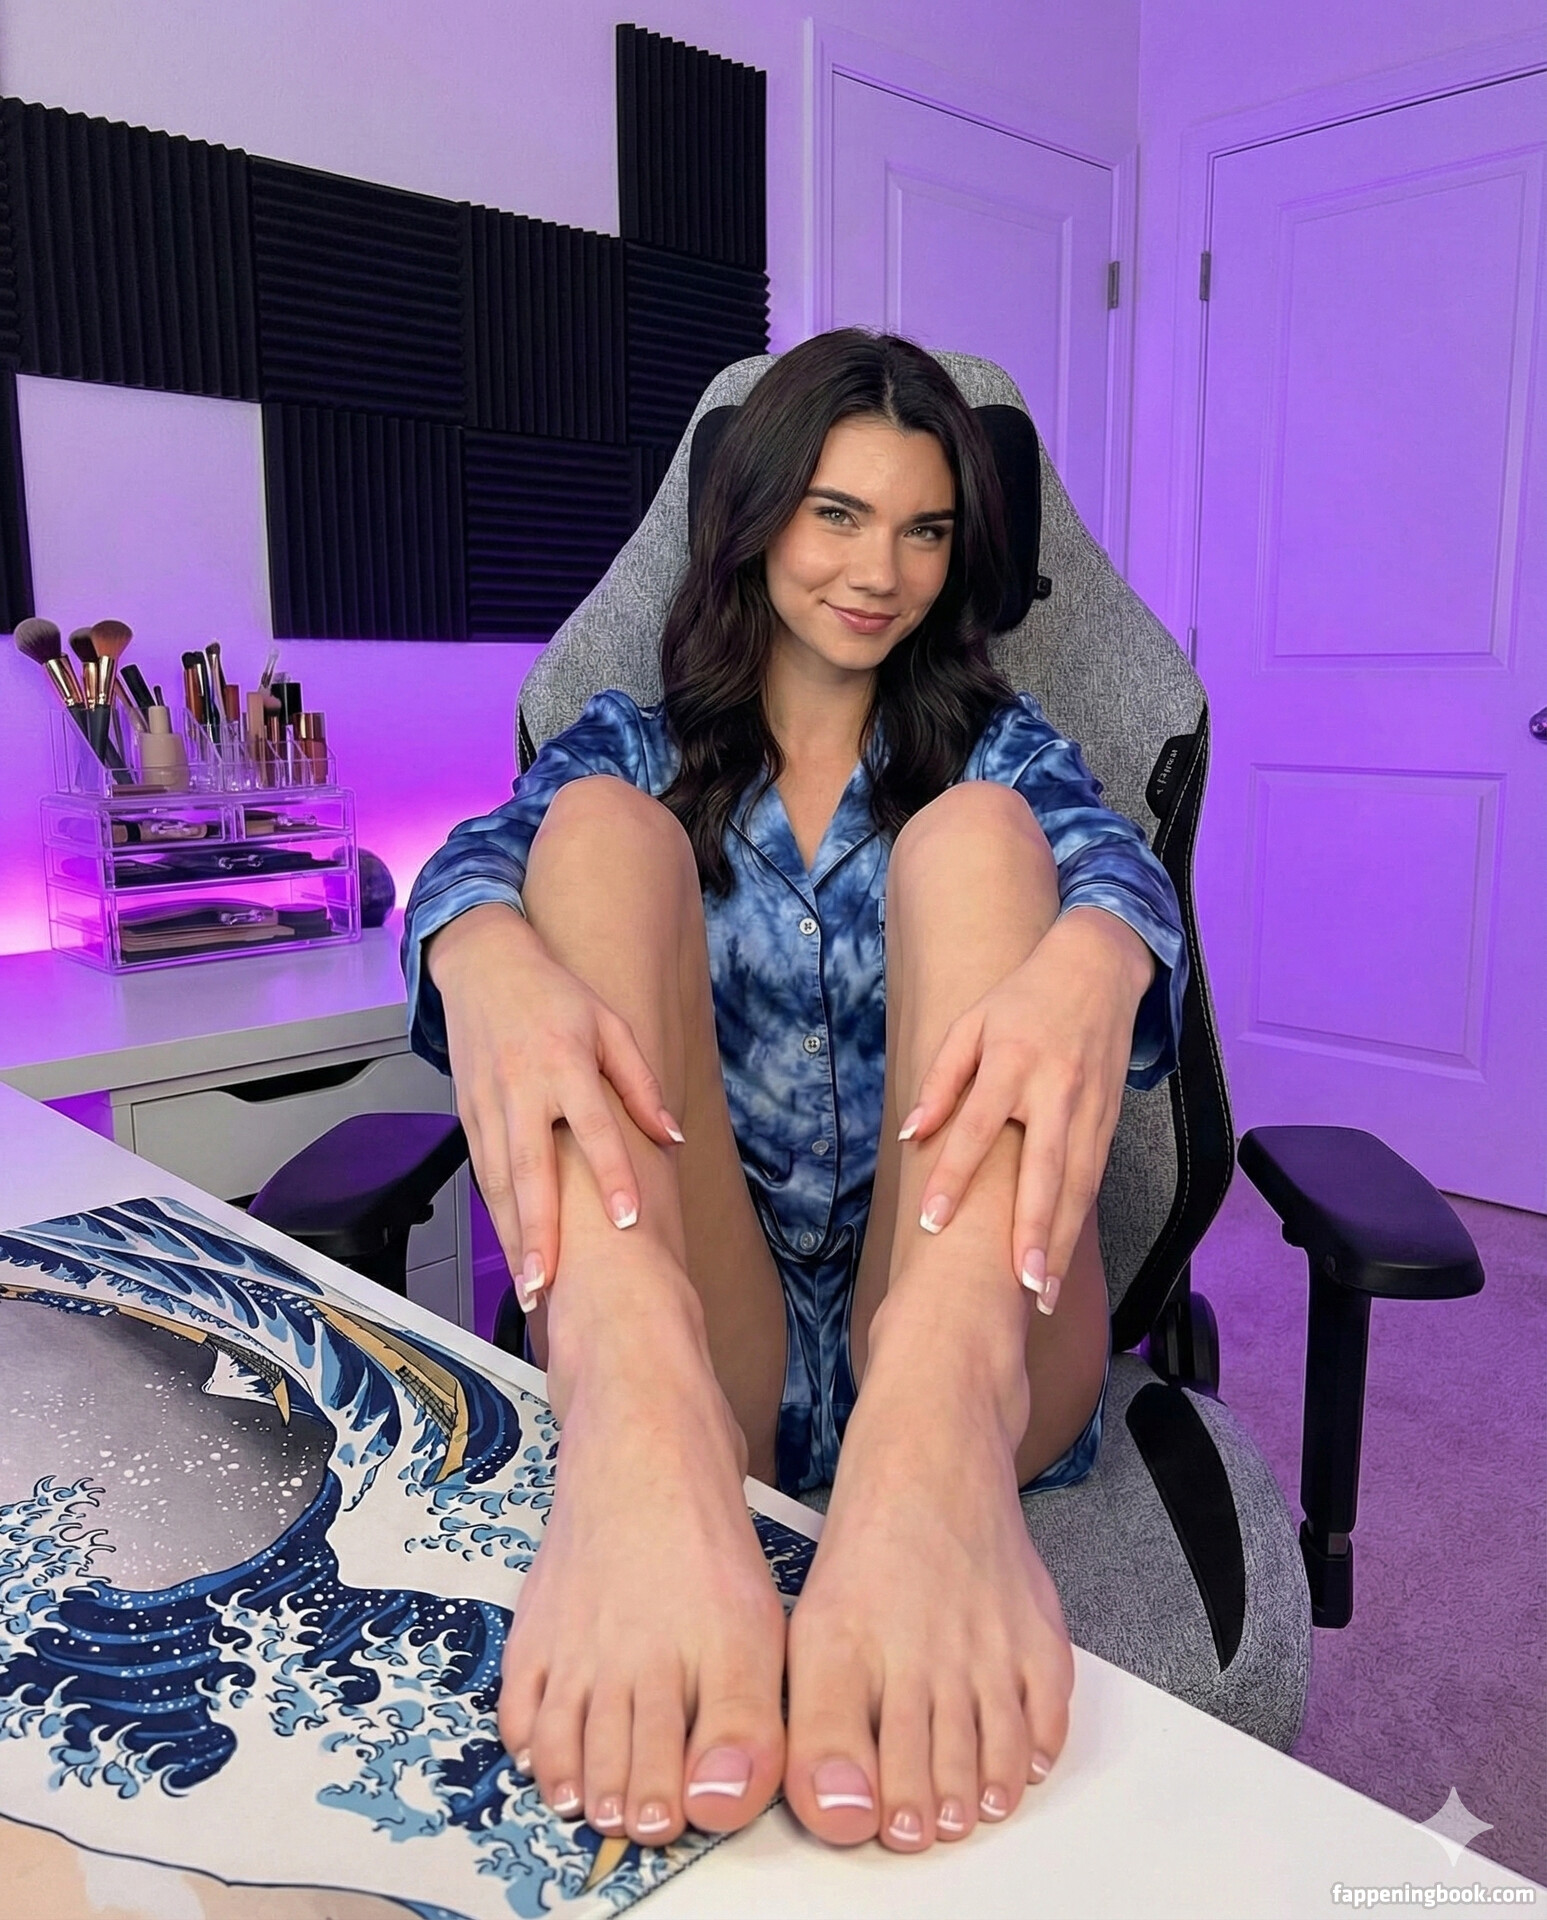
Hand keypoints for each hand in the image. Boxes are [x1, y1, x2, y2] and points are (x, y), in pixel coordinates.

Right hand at [427, 904, 682, 1309]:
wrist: (482, 965)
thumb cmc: (554, 995)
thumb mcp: (609, 1024)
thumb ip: (640, 1084)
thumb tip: (672, 1137)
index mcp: (563, 1063)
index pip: (593, 1127)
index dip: (612, 1174)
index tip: (626, 1221)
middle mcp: (522, 1088)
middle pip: (530, 1170)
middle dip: (538, 1232)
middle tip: (548, 1285)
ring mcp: (487, 1104)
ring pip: (499, 1182)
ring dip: (513, 1236)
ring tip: (531, 1287)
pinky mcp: (466, 1114)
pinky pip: (483, 1171)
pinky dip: (497, 1213)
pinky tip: (513, 1248)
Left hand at [897, 908, 1154, 1314]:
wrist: (1099, 969)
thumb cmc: (1023, 999)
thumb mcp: (971, 1024)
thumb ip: (940, 1081)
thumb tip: (911, 1135)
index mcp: (1013, 1062)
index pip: (977, 1128)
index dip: (953, 1176)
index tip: (932, 1222)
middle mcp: (1055, 1090)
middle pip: (1043, 1172)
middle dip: (1033, 1232)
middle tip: (1019, 1287)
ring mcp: (1090, 1109)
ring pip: (1076, 1186)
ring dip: (1059, 1242)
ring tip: (1040, 1294)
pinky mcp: (1110, 1120)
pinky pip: (1092, 1177)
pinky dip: (1077, 1220)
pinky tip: (1059, 1256)